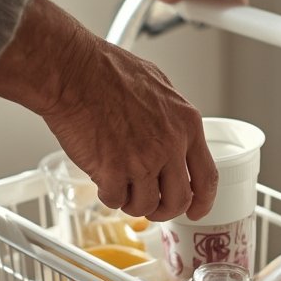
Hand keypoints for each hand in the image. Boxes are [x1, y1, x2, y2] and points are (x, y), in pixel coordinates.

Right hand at [0, 0, 217, 221]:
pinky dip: (109, 195)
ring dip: (133, 202)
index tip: (196, 210)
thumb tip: (175, 135)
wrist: (74, 71)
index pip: (206, 176)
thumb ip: (172, 117)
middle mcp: (169, 145)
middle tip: (153, 206)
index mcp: (185, 124)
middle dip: (165, 209)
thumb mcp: (158, 85)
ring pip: (146, 205)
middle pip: (179, 199)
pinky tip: (103, 178)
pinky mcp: (113, 171)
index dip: (203, 201)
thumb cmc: (107, 71)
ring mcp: (142, 161)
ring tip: (121, 186)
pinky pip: (116, 200)